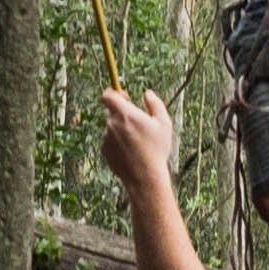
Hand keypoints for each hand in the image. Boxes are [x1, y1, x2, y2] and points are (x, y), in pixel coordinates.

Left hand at [98, 84, 178, 201]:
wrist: (144, 177)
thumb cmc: (156, 149)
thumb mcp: (164, 124)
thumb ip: (155, 104)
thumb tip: (148, 93)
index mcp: (125, 114)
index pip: (108, 95)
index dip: (114, 92)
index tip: (124, 96)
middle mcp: (112, 124)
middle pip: (111, 111)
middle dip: (122, 113)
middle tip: (136, 121)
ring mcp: (106, 138)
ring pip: (111, 127)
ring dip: (121, 129)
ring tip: (138, 141)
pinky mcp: (104, 150)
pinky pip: (110, 140)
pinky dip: (118, 142)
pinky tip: (132, 151)